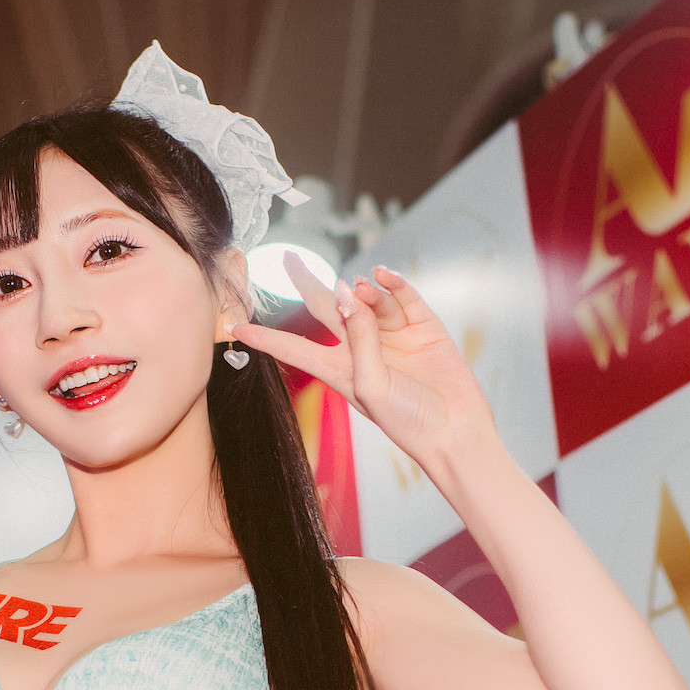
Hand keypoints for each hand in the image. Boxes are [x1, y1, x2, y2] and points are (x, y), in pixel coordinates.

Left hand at [229, 256, 497, 473]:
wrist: (455, 431)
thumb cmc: (408, 421)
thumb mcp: (371, 385)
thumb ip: (359, 339)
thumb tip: (350, 293)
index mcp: (340, 370)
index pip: (295, 348)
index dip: (267, 337)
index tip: (235, 326)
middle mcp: (362, 348)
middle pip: (326, 309)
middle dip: (307, 284)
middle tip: (288, 258)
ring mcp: (392, 335)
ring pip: (368, 299)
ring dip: (362, 290)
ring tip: (363, 287)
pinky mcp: (422, 327)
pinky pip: (403, 297)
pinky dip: (393, 283)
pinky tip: (384, 276)